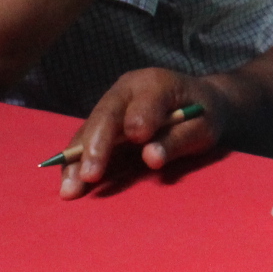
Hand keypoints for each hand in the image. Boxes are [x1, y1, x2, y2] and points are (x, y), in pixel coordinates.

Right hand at [58, 69, 220, 198]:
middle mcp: (127, 89)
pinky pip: (86, 138)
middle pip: (107, 115)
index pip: (144, 101)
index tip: (138, 138)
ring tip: (70, 189)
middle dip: (96, 146)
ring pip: (89, 128)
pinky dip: (76, 161)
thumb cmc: (203, 114)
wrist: (199, 100)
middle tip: (90, 176)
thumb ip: (179, 139)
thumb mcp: (203, 126)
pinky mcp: (104, 120)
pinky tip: (69, 183)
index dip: (140, 119)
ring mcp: (112, 103)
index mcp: (156, 83)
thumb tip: (151, 158)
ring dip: (76, 159)